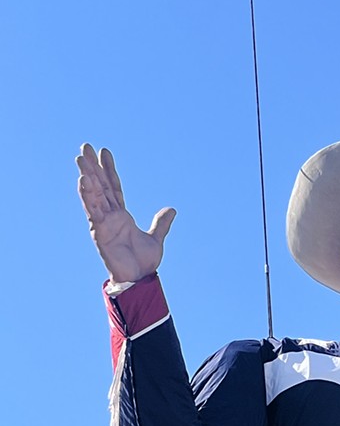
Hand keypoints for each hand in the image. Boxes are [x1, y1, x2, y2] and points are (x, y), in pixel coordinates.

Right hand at [76, 144, 175, 282]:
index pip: (114, 187)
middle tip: (85, 146)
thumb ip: (161, 224)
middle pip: (101, 185)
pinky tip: (83, 180)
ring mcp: (103, 222)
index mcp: (121, 215)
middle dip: (93, 166)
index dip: (109, 170)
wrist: (139, 279)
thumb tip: (171, 209)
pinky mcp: (99, 230)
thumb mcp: (156, 238)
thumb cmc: (143, 262)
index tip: (104, 151)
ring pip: (94, 194)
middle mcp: (110, 215)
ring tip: (81, 158)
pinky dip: (87, 195)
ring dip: (87, 175)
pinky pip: (93, 209)